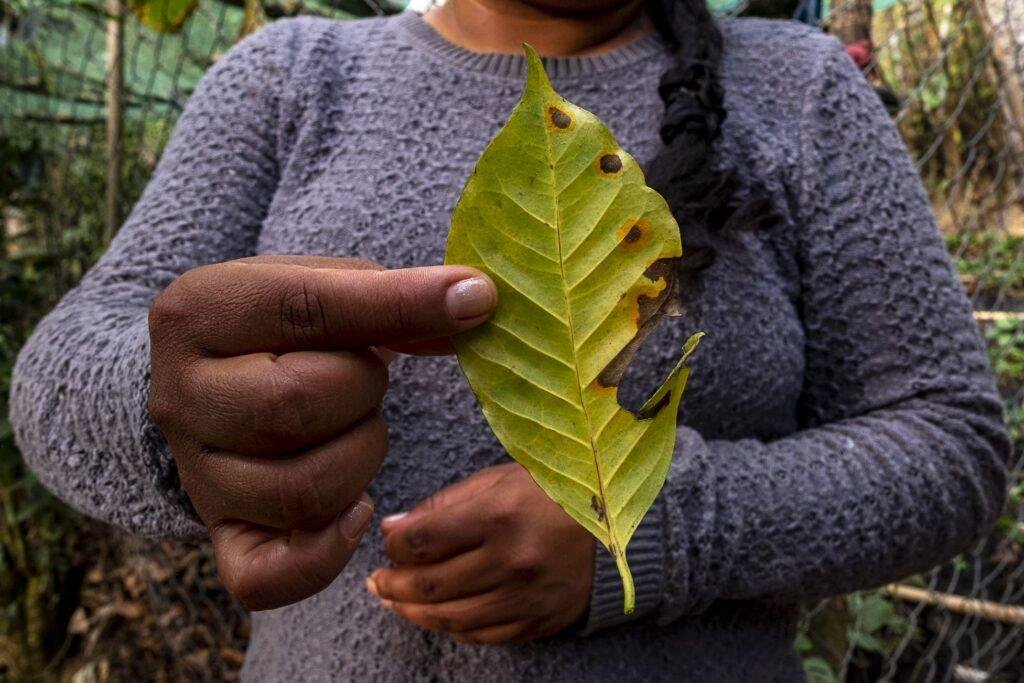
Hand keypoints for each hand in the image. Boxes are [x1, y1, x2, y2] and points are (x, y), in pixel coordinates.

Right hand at [148, 255, 496, 609]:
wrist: (215, 381)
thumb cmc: (286, 327)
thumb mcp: (327, 286)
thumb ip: (393, 296)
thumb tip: (472, 305)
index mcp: (199, 311)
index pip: (308, 308)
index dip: (401, 305)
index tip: (474, 301)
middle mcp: (179, 395)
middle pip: (297, 406)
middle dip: (363, 390)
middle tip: (362, 379)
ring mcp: (196, 473)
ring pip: (303, 491)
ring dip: (361, 458)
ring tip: (353, 427)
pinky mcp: (218, 534)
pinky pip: (268, 578)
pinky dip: (328, 553)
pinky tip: (355, 509)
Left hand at [367, 463, 594, 643]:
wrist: (620, 528)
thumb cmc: (555, 494)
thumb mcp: (501, 479)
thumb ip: (445, 503)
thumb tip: (395, 528)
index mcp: (498, 515)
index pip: (422, 540)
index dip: (394, 544)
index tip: (389, 541)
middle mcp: (510, 560)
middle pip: (429, 584)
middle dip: (392, 583)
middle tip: (378, 580)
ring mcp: (524, 596)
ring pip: (449, 618)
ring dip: (412, 612)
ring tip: (396, 601)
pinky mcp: (536, 621)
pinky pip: (480, 635)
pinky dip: (450, 628)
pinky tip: (437, 616)